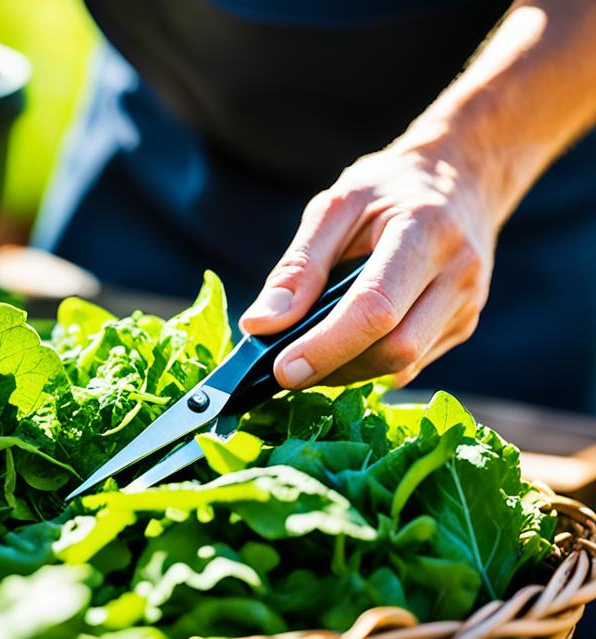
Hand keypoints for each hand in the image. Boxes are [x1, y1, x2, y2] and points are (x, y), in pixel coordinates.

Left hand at [240, 140, 499, 388]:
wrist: (460, 177)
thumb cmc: (388, 188)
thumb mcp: (337, 206)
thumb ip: (299, 266)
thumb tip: (260, 324)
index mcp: (426, 232)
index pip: (376, 307)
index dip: (325, 346)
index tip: (282, 370)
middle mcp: (459, 273)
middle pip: (395, 349)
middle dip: (334, 367)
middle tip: (285, 368)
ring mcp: (467, 304)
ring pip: (403, 366)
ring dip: (348, 371)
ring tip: (309, 352)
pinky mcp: (464, 325)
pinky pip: (411, 364)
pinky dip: (369, 365)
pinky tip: (344, 345)